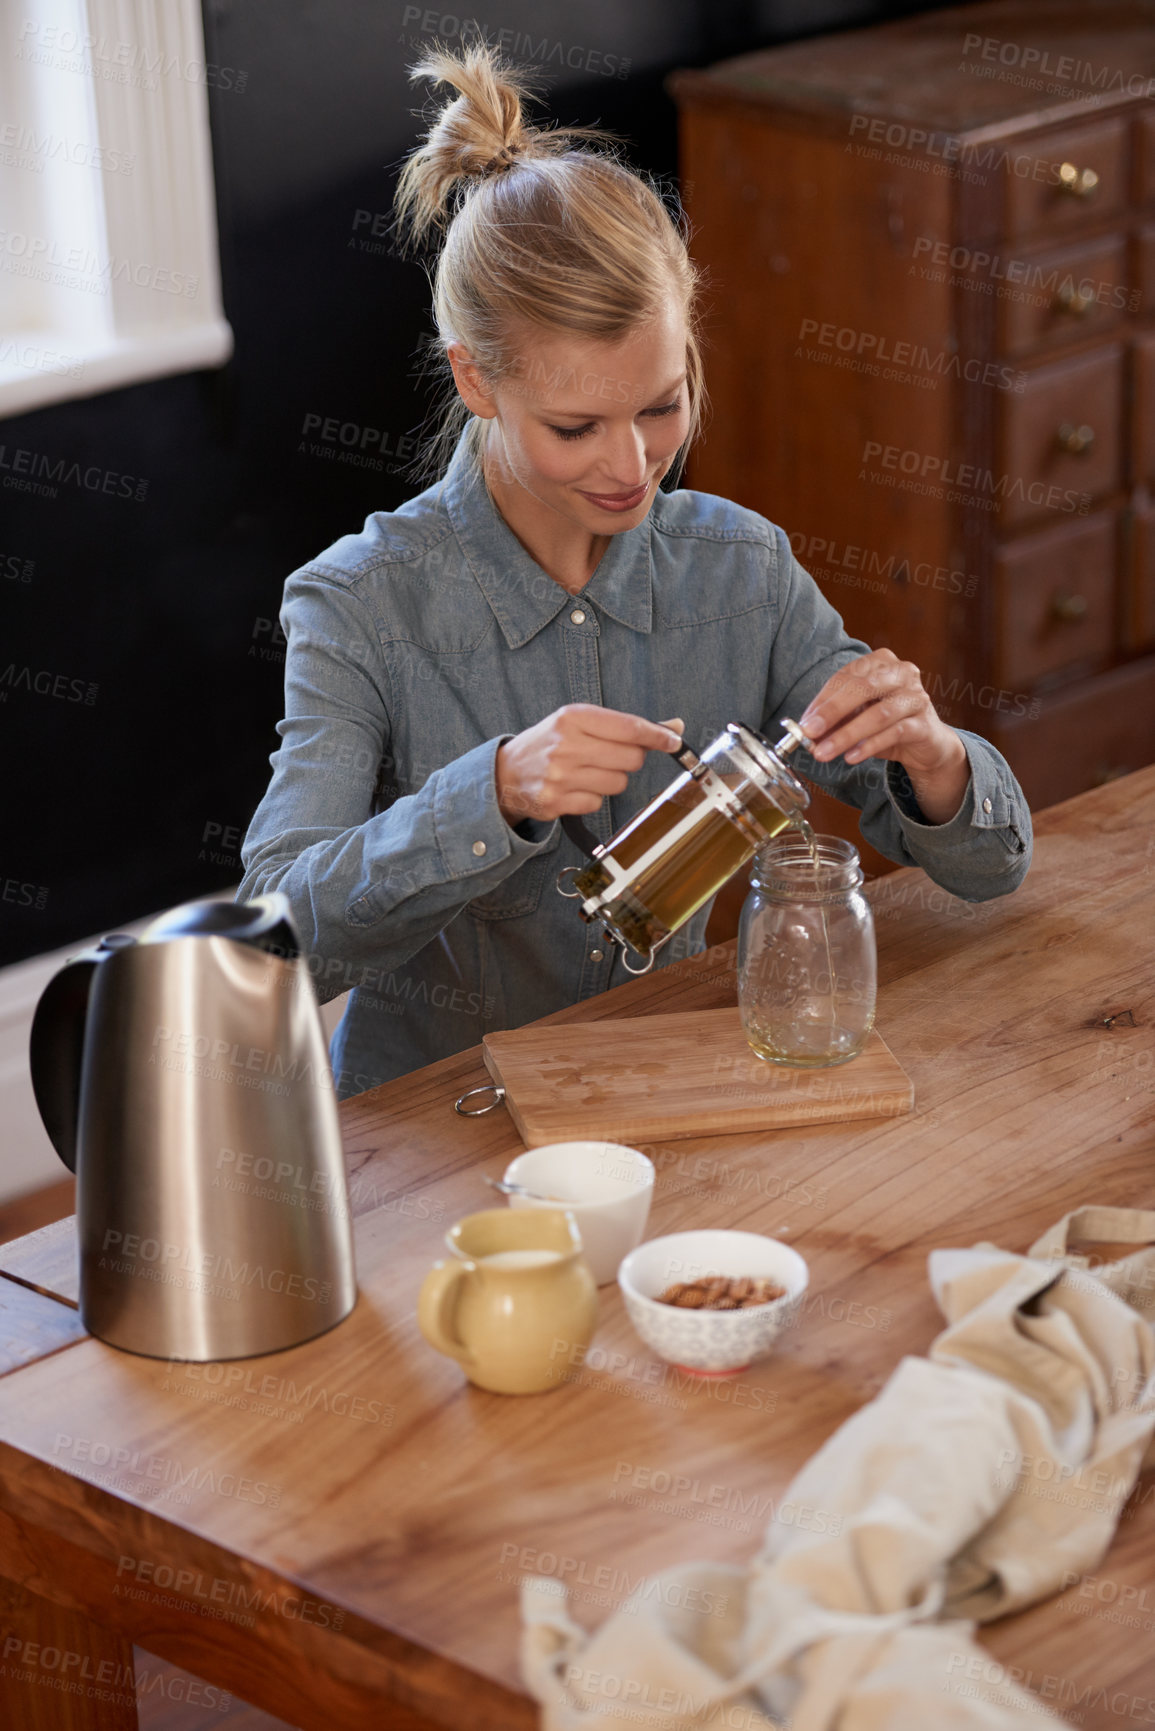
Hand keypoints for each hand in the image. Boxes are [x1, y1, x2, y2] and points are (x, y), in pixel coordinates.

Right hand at [495, 705, 683, 824]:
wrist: (505, 773)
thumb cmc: (549, 744)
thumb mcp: (580, 722)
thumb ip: (625, 726)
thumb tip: (674, 728)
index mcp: (573, 717)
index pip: (629, 727)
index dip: (658, 736)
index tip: (674, 740)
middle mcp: (566, 744)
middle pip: (630, 758)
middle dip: (629, 760)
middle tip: (610, 757)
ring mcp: (560, 775)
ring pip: (618, 783)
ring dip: (611, 780)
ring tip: (587, 772)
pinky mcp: (557, 802)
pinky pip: (598, 803)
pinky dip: (592, 797)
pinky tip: (575, 788)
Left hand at [798, 650, 968, 824]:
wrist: (927, 744)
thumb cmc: (888, 724)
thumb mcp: (857, 716)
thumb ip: (835, 719)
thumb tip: (806, 730)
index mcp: (880, 662)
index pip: (845, 677)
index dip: (822, 700)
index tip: (803, 722)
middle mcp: (902, 673)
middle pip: (862, 688)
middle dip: (832, 712)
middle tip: (809, 733)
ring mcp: (916, 697)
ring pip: (878, 714)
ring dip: (846, 735)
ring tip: (824, 752)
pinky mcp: (924, 724)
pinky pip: (894, 733)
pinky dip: (870, 745)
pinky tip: (851, 757)